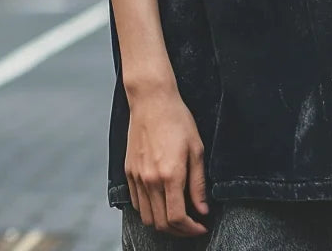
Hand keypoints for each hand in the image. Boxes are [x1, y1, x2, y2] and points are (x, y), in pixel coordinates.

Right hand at [125, 83, 209, 236]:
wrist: (152, 101)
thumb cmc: (177, 120)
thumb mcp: (196, 149)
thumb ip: (199, 183)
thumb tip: (202, 209)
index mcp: (170, 175)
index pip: (177, 218)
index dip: (191, 229)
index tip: (201, 226)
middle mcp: (151, 180)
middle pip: (160, 223)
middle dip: (179, 231)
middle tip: (192, 225)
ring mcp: (137, 177)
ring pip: (146, 217)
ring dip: (162, 224)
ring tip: (177, 216)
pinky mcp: (129, 172)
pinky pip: (136, 203)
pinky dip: (149, 210)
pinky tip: (161, 203)